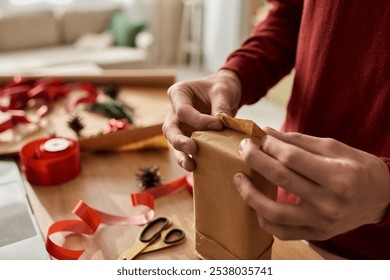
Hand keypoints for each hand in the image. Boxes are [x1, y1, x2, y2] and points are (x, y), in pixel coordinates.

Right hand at [163, 69, 241, 170]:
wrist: (223, 94)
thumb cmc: (220, 88)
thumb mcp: (222, 91)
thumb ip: (221, 106)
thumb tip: (222, 123)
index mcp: (178, 93)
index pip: (183, 110)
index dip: (199, 120)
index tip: (218, 125)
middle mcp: (173, 111)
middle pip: (170, 129)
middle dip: (179, 141)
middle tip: (192, 148)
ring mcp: (178, 126)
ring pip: (173, 142)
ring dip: (181, 155)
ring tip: (190, 165)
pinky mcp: (186, 137)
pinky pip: (184, 150)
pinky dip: (190, 158)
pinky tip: (197, 168)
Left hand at [234, 127, 389, 239]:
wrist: (380, 198)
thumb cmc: (357, 167)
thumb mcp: (333, 148)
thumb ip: (298, 141)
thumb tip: (266, 132)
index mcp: (337, 176)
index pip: (291, 158)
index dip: (270, 145)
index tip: (259, 138)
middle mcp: (329, 203)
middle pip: (280, 178)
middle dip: (255, 159)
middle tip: (243, 148)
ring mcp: (321, 223)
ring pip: (273, 212)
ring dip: (249, 193)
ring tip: (238, 178)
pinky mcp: (315, 234)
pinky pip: (280, 231)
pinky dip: (263, 218)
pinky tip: (254, 203)